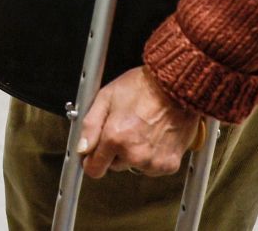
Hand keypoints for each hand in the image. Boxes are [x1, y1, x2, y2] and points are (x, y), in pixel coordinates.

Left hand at [77, 67, 200, 177]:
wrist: (175, 89)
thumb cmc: (143, 88)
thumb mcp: (106, 97)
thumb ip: (90, 126)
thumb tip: (82, 148)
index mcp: (115, 138)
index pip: (94, 169)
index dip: (91, 161)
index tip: (93, 155)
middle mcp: (134, 154)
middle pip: (114, 165)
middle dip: (115, 151)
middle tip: (125, 129)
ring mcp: (153, 162)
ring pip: (134, 166)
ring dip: (135, 153)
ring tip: (142, 130)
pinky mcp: (169, 165)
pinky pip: (152, 167)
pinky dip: (152, 156)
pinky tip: (155, 137)